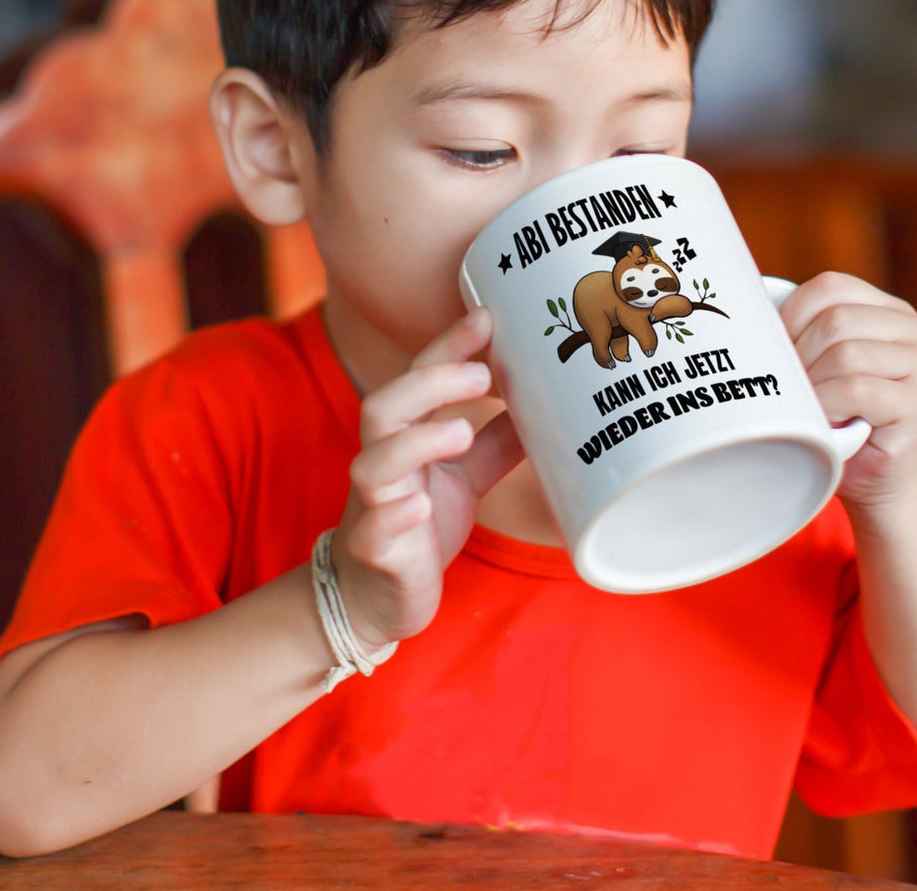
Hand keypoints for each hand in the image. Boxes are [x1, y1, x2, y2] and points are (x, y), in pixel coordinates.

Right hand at [331, 308, 523, 649]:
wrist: (376, 598)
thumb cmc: (419, 524)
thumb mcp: (465, 477)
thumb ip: (495, 442)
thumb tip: (544, 406)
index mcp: (403, 437)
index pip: (418, 377)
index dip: (448, 346)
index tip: (486, 317)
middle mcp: (381, 463)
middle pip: (383, 406)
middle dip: (430, 383)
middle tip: (482, 374)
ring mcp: (372, 507)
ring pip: (373, 464)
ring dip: (416, 442)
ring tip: (461, 431)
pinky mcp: (374, 553)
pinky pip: (374, 531)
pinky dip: (395, 515)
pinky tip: (420, 507)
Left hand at [779, 271, 916, 510]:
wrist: (875, 482)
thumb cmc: (838, 419)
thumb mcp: (822, 363)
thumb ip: (807, 331)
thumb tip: (752, 308)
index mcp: (891, 312)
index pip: (831, 287)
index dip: (792, 315)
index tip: (776, 350)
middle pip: (835, 321)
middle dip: (800, 356)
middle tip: (792, 389)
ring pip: (845, 354)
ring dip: (813, 386)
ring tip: (811, 408)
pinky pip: (856, 389)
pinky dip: (827, 406)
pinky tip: (826, 421)